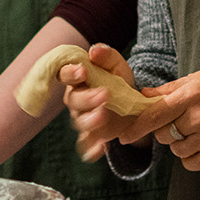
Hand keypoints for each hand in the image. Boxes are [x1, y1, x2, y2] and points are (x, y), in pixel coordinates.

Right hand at [60, 44, 164, 161]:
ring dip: (90, 120)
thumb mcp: (118, 66)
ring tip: (104, 116)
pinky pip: (86, 144)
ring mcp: (83, 118)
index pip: (65, 74)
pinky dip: (91, 149)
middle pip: (73, 100)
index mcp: (78, 79)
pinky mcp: (92, 135)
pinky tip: (101, 148)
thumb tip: (94, 50)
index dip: (70, 73)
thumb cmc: (119, 81)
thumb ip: (107, 57)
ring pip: (79, 121)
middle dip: (87, 98)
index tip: (83, 72)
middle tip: (104, 95)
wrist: (134, 105)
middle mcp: (76, 99)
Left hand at [139, 60, 199, 170]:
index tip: (123, 136)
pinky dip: (190, 157)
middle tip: (177, 118)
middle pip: (164, 134)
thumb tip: (144, 96)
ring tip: (192, 128)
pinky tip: (198, 143)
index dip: (136, 127)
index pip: (155, 115)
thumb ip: (171, 90)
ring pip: (177, 150)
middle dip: (164, 128)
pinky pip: (193, 163)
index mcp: (192, 94)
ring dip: (178, 142)